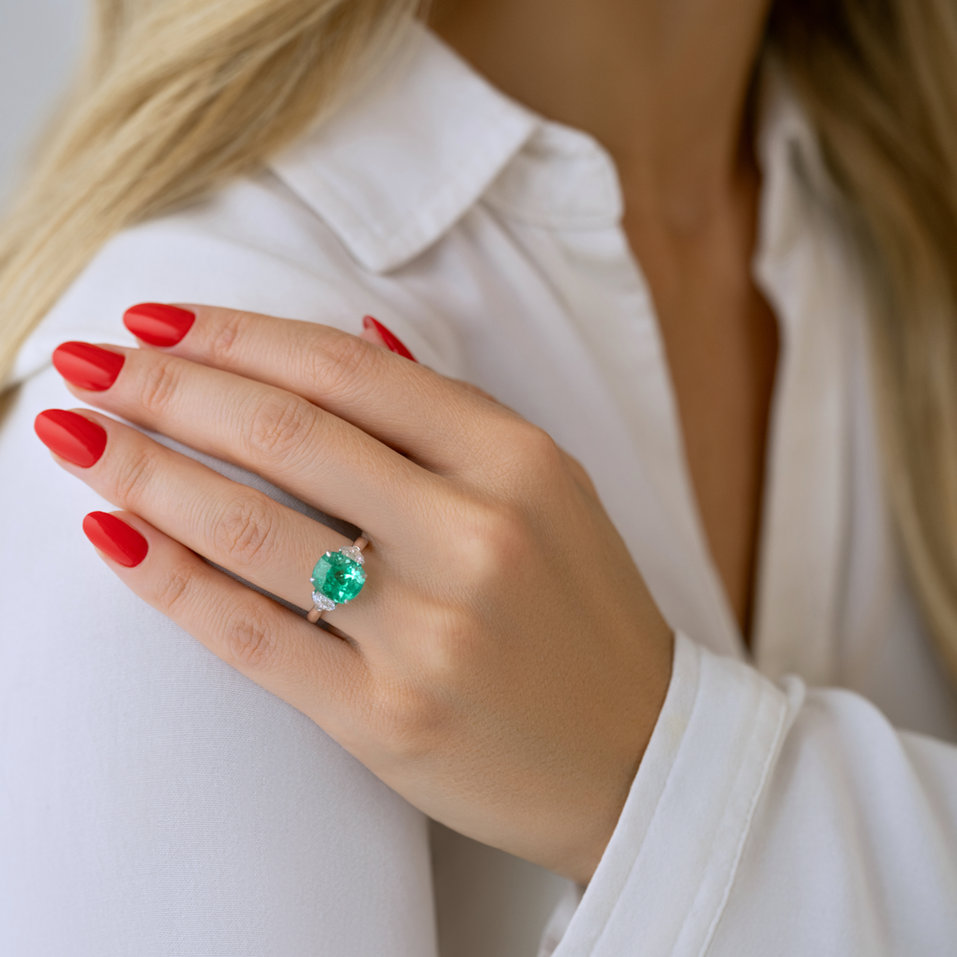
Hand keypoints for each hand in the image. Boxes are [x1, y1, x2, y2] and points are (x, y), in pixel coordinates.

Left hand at [35, 304, 673, 883]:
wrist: (638, 752)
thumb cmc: (586, 611)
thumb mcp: (549, 488)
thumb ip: (448, 414)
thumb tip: (349, 330)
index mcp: (517, 460)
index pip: (346, 369)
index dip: (236, 335)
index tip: (156, 321)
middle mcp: (475, 533)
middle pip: (286, 431)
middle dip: (166, 386)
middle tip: (88, 362)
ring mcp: (430, 630)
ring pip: (251, 526)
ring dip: (143, 472)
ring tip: (75, 437)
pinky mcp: (388, 716)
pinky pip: (252, 632)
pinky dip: (170, 580)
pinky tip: (113, 538)